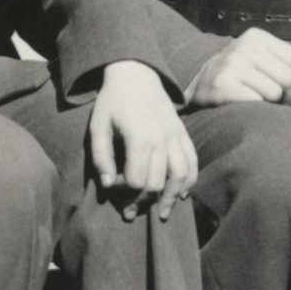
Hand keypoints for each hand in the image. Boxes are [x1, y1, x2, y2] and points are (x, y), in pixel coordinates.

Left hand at [88, 62, 196, 213]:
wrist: (136, 75)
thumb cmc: (112, 102)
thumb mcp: (98, 127)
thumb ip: (101, 158)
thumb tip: (108, 187)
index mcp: (140, 137)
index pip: (137, 179)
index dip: (124, 190)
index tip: (113, 186)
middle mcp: (162, 139)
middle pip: (157, 183)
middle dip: (142, 201)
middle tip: (129, 211)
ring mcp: (176, 137)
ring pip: (180, 177)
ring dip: (170, 198)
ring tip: (161, 214)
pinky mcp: (183, 135)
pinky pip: (192, 163)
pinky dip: (189, 182)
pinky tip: (180, 195)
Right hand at [185, 29, 290, 107]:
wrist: (199, 86)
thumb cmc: (240, 76)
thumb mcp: (266, 62)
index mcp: (257, 37)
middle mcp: (244, 47)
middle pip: (288, 77)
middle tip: (283, 104)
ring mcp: (232, 65)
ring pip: (275, 92)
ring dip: (274, 105)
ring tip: (264, 104)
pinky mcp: (223, 85)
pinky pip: (258, 103)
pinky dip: (258, 109)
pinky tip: (250, 107)